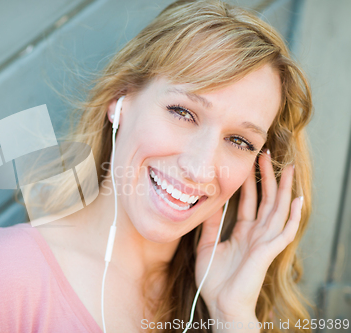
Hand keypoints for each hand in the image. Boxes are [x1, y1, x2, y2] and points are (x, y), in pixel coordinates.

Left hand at [195, 150, 302, 331]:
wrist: (221, 305)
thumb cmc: (215, 279)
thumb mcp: (207, 245)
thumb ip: (211, 225)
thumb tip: (209, 202)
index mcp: (244, 232)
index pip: (250, 201)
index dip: (250, 182)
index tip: (249, 162)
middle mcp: (257, 234)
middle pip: (267, 200)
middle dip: (268, 178)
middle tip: (268, 154)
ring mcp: (264, 242)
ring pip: (278, 210)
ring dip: (283, 190)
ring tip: (287, 169)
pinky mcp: (268, 253)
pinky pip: (284, 233)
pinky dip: (291, 218)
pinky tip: (296, 201)